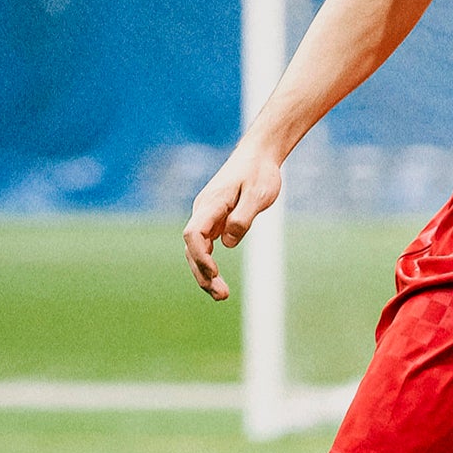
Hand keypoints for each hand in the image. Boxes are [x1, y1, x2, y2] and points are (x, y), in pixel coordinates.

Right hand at [182, 145, 282, 300]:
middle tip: (221, 296)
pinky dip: (209, 264)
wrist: (258, 156)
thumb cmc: (260, 173)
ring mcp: (207, 216)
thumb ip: (243, 218)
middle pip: (192, 247)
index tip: (215, 272)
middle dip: (202, 274)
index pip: (193, 234)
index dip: (200, 256)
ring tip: (221, 295)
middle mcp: (203, 211)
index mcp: (211, 204)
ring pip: (197, 250)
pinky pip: (206, 246)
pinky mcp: (214, 220)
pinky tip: (218, 280)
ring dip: (205, 273)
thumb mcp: (259, 195)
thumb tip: (227, 243)